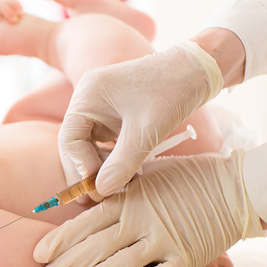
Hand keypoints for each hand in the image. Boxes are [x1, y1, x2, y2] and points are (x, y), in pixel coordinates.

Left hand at [34, 151, 265, 266]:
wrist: (230, 186)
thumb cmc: (183, 178)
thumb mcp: (143, 176)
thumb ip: (116, 193)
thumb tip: (86, 203)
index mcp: (126, 199)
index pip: (84, 223)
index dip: (59, 240)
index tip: (38, 254)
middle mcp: (139, 220)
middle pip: (93, 248)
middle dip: (64, 266)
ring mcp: (161, 239)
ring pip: (117, 265)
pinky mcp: (184, 256)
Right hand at [58, 41, 223, 198]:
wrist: (197, 70)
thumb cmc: (172, 90)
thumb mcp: (147, 130)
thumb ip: (122, 162)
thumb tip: (101, 191)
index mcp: (87, 95)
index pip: (69, 139)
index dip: (80, 165)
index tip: (97, 186)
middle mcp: (88, 101)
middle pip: (74, 144)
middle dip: (85, 170)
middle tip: (98, 196)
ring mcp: (100, 108)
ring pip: (88, 147)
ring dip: (99, 168)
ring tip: (115, 187)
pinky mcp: (113, 116)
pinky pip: (103, 143)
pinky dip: (111, 160)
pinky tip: (125, 174)